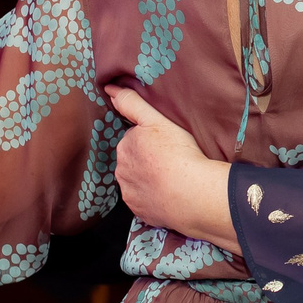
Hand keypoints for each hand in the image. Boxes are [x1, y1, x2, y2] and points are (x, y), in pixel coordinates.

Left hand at [108, 86, 240, 252]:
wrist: (192, 193)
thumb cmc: (178, 153)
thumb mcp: (156, 120)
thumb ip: (131, 103)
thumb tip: (109, 89)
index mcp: (124, 148)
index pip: (135, 139)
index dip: (151, 140)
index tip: (167, 143)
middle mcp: (121, 172)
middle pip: (134, 161)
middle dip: (148, 160)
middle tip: (171, 160)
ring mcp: (130, 194)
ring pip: (139, 182)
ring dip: (150, 180)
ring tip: (173, 178)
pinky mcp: (141, 212)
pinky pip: (146, 202)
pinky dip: (155, 199)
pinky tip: (170, 194)